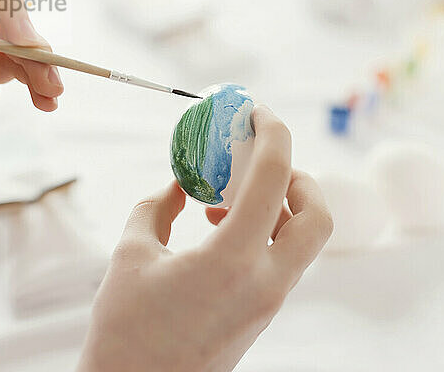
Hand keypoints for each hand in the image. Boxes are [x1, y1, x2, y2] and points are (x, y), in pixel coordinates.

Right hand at [77, 106, 332, 371]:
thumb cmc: (125, 330)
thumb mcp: (132, 255)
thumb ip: (158, 207)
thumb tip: (181, 185)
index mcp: (234, 260)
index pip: (274, 179)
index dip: (271, 133)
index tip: (257, 112)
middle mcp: (265, 282)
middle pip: (318, 216)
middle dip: (299, 177)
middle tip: (260, 164)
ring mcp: (268, 302)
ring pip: (302, 240)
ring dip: (279, 205)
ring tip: (227, 195)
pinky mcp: (261, 313)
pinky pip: (280, 260)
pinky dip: (264, 232)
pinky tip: (219, 226)